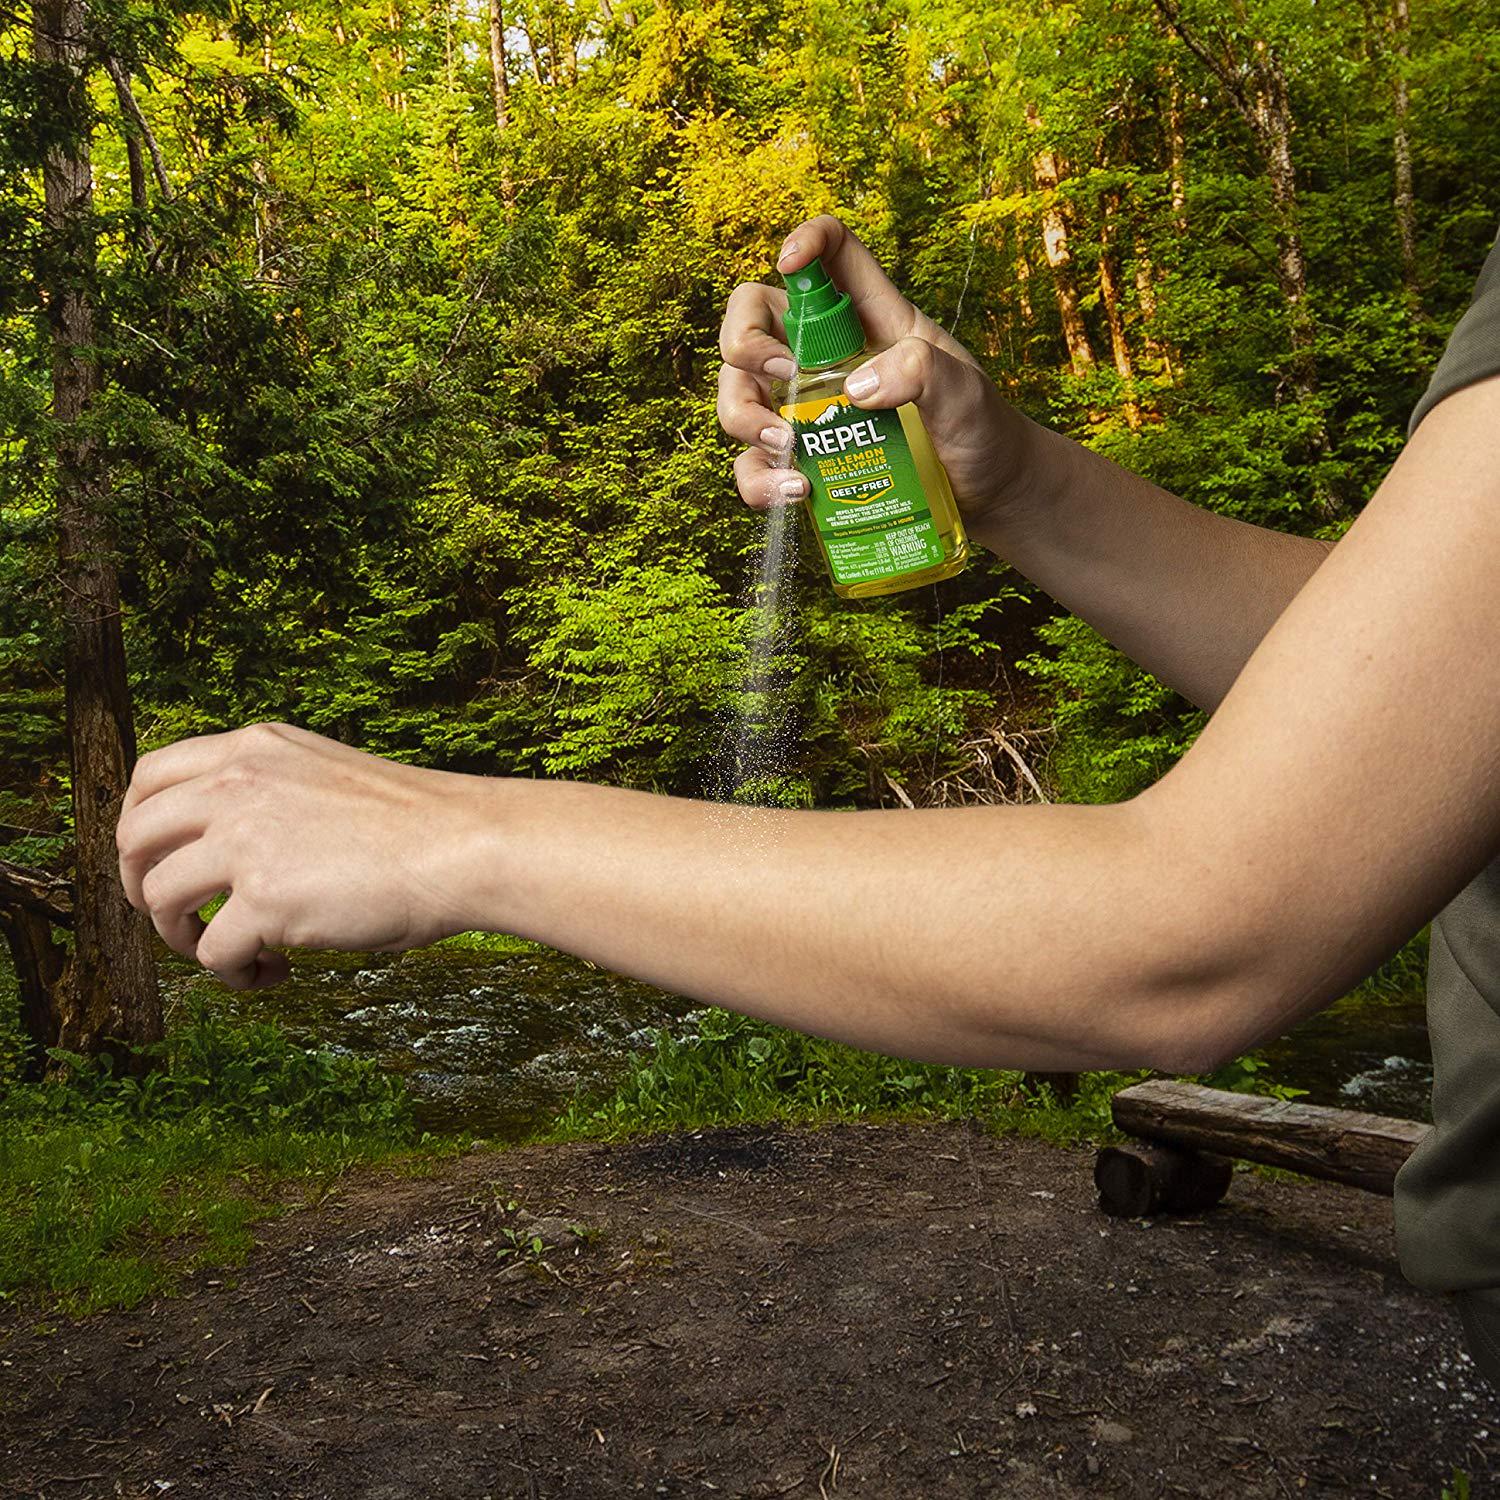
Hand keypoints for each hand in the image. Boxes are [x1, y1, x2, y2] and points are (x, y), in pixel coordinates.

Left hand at [116, 722, 484, 988]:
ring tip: (238, 952)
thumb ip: (266, 789)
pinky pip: (212, 951)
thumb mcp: (323, 774)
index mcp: (252, 749)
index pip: (149, 776)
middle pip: (134, 838)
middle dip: (142, 889)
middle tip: (179, 919)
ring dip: (184, 937)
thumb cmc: (414, 823)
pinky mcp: (265, 900)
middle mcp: (237, 785)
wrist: (465, 846)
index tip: (157, 862)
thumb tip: (219, 844)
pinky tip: (278, 969)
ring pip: (160, 899)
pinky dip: (234, 973)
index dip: (138, 828)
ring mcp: (246, 840)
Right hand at [716, 214, 1040, 538]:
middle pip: (752, 320)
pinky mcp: (805, 460)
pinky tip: (796, 492)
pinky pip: (754, 463)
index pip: (830, 254)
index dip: (804, 241)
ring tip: (787, 446)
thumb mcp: (964, 392)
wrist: (989, 493)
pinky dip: (759, 479)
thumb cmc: (982, 430)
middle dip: (745, 343)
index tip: (789, 263)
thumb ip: (920, 371)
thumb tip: (855, 387)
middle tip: (785, 376)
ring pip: (739, 393)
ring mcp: (809, 409)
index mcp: (871, 318)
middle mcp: (828, 356)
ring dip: (743, 416)